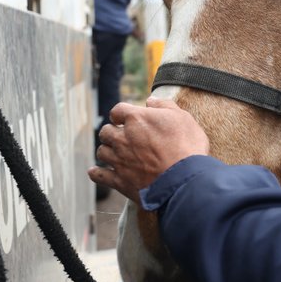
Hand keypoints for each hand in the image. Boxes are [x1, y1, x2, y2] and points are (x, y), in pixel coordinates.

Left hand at [88, 97, 209, 203]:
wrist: (184, 180)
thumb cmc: (186, 147)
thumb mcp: (182, 118)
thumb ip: (165, 106)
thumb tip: (151, 100)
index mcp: (136, 119)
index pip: (118, 110)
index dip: (121, 114)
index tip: (124, 118)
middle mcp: (123, 138)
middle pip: (105, 131)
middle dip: (112, 132)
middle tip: (121, 136)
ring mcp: (119, 160)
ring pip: (102, 152)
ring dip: (107, 150)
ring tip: (114, 153)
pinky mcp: (120, 180)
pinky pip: (100, 175)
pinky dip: (96, 173)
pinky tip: (95, 171)